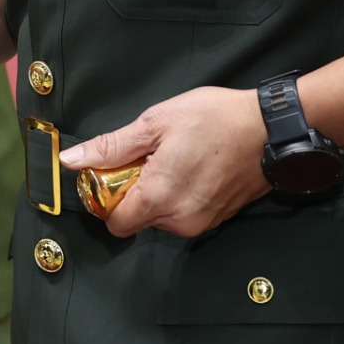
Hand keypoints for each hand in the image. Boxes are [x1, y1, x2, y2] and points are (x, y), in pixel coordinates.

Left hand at [59, 85, 268, 237]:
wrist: (270, 129)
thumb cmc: (215, 120)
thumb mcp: (155, 123)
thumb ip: (111, 147)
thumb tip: (73, 160)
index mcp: (159, 198)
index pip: (115, 224)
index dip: (106, 200)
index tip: (113, 174)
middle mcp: (180, 220)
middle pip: (137, 221)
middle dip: (132, 194)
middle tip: (145, 159)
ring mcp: (201, 223)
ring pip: (161, 218)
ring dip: (157, 195)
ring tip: (173, 159)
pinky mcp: (217, 219)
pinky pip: (184, 215)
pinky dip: (179, 196)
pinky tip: (191, 168)